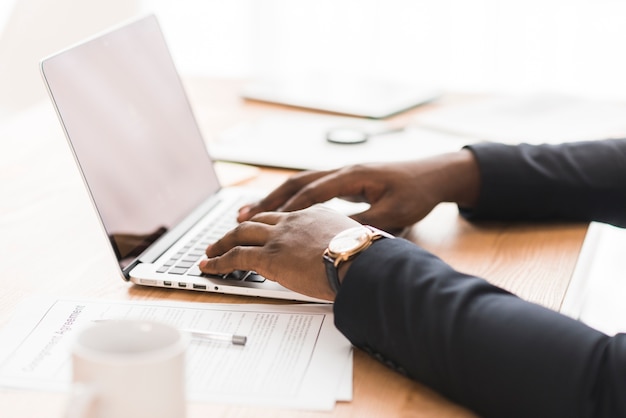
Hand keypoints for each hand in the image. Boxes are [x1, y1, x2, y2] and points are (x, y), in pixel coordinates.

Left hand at [199, 206, 360, 300]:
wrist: (360, 261)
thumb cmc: (365, 256)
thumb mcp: (354, 241)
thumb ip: (342, 243)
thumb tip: (347, 255)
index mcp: (314, 214)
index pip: (284, 216)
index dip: (267, 221)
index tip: (259, 226)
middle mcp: (293, 221)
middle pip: (257, 220)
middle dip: (239, 228)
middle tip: (226, 237)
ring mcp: (279, 237)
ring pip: (240, 234)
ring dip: (222, 243)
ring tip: (210, 251)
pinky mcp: (268, 256)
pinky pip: (235, 256)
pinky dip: (219, 261)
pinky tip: (209, 267)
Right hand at [237, 150, 479, 231]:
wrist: (433, 176)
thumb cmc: (416, 192)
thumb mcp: (393, 214)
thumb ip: (363, 224)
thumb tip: (334, 236)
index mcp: (352, 176)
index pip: (312, 192)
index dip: (287, 208)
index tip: (264, 223)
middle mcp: (343, 171)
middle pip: (296, 183)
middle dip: (268, 200)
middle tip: (242, 215)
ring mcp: (343, 174)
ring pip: (300, 183)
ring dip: (275, 197)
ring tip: (249, 211)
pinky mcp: (346, 181)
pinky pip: (310, 187)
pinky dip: (291, 198)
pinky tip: (280, 209)